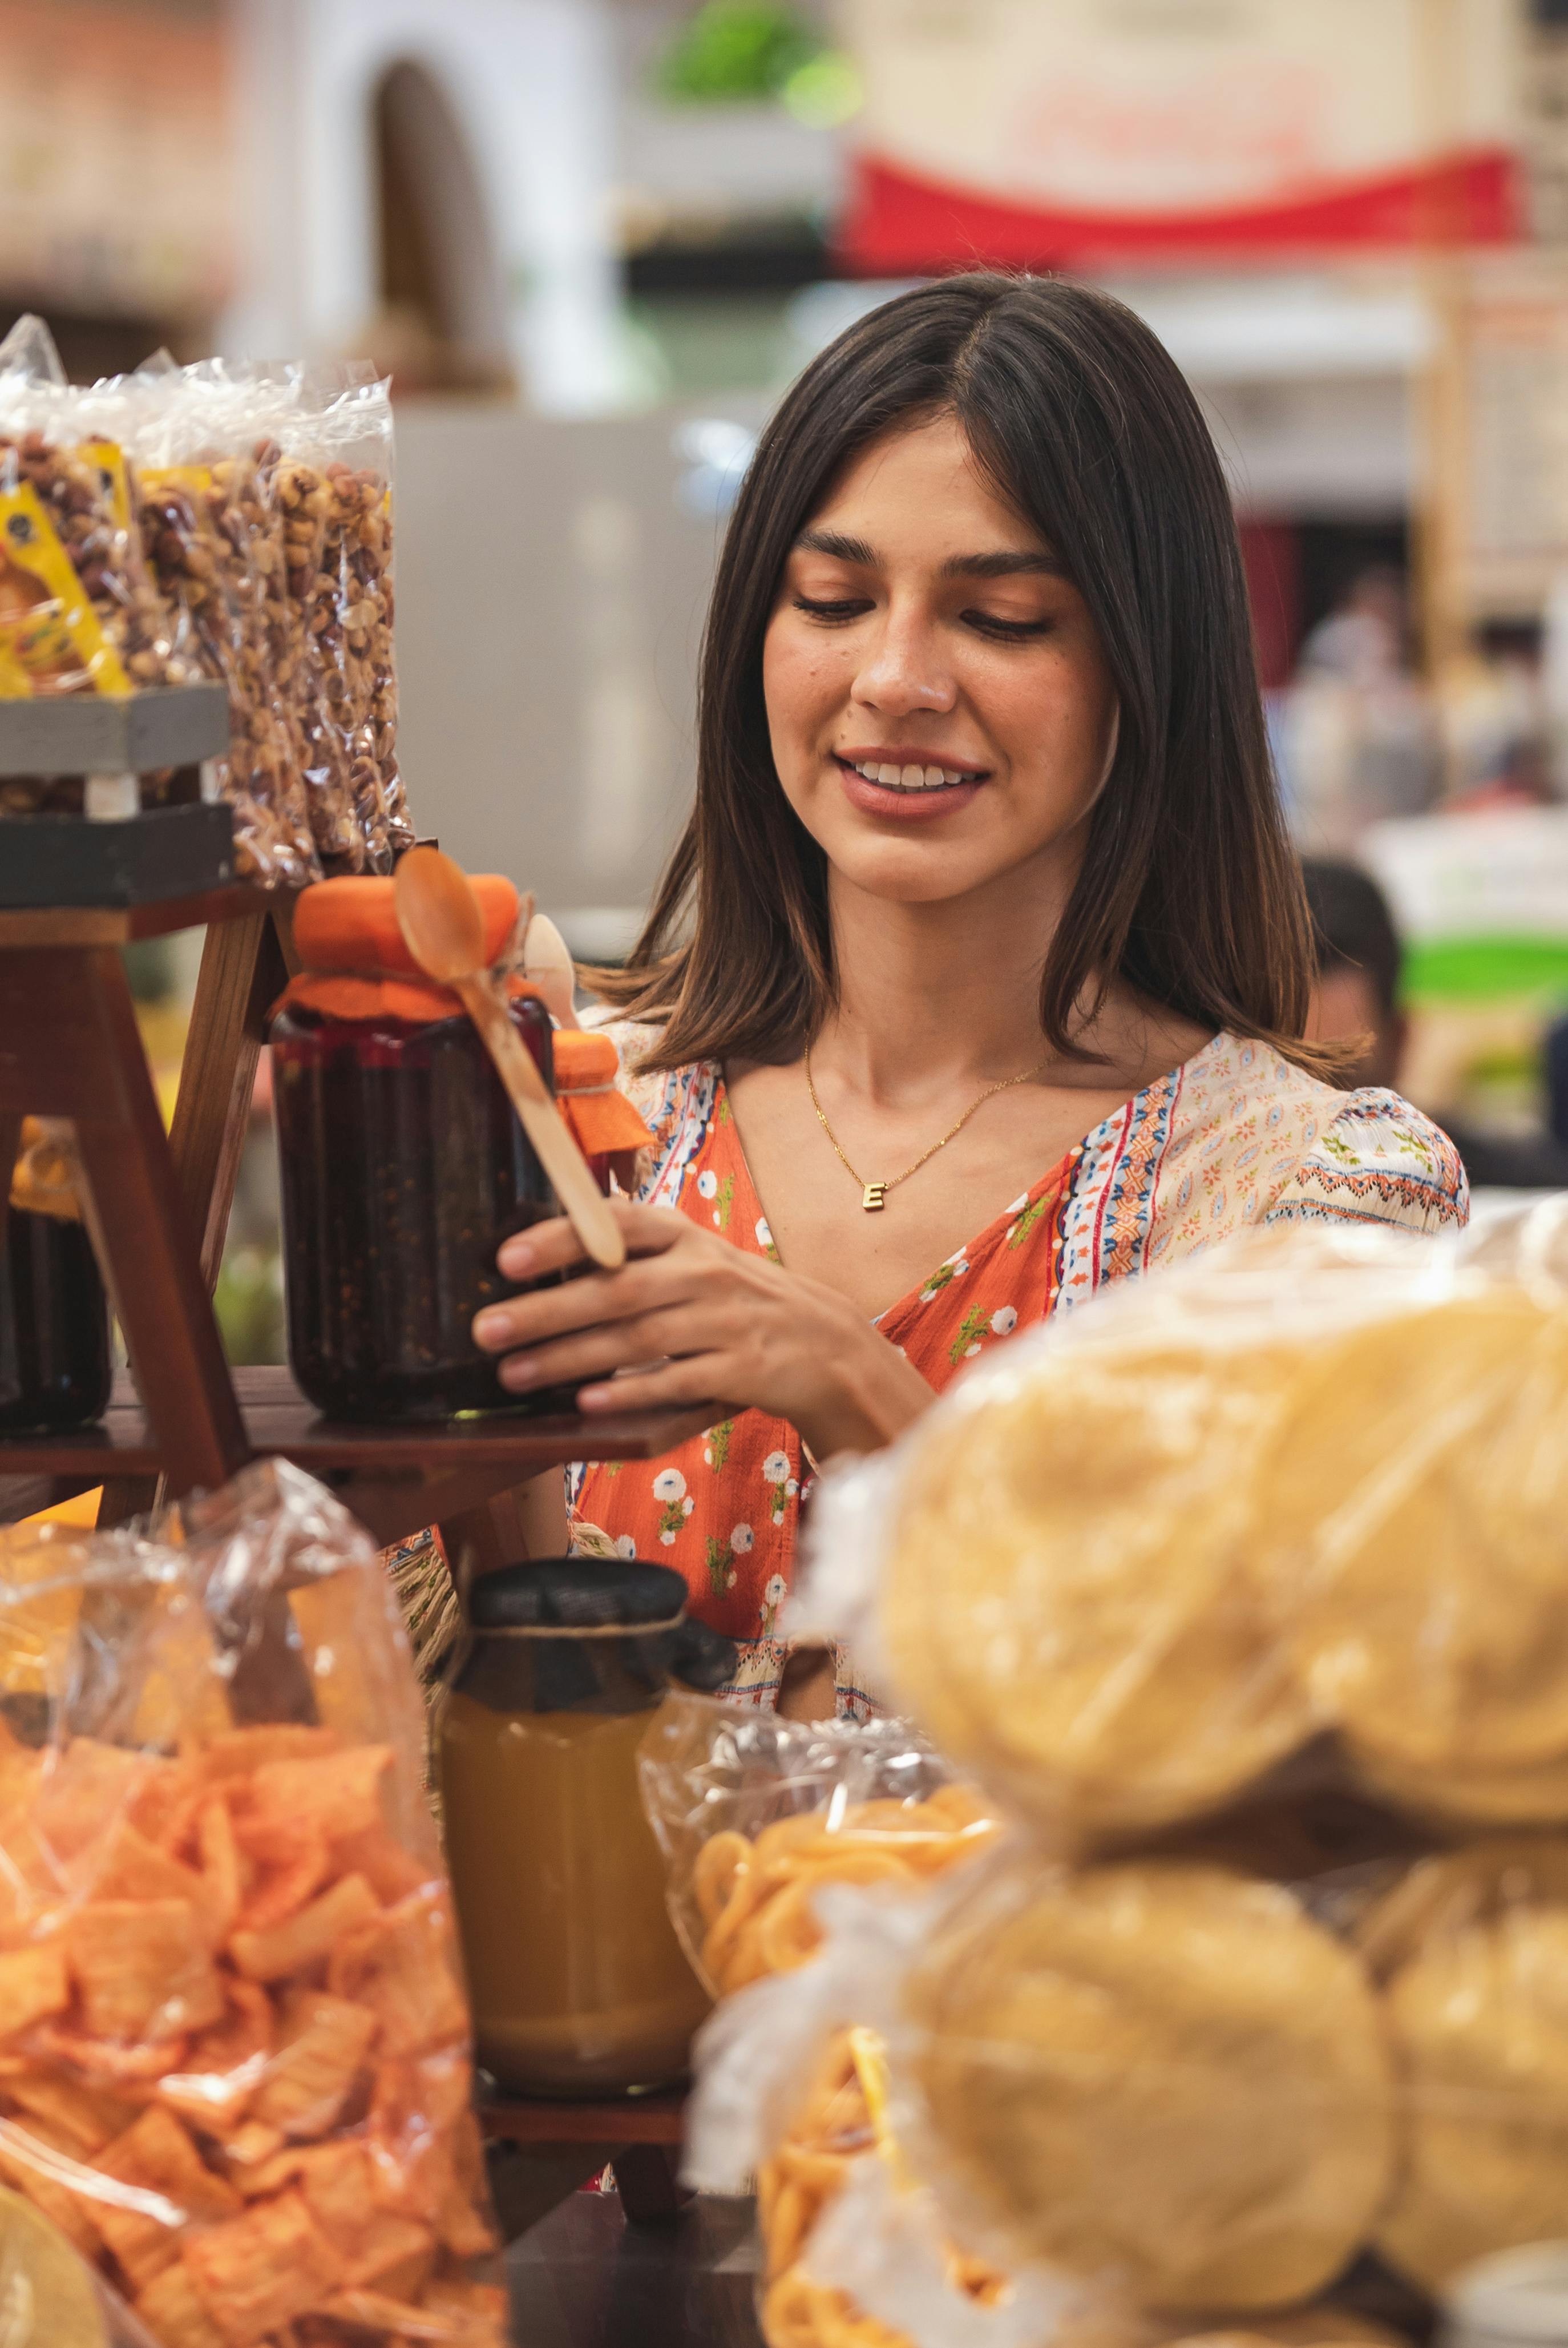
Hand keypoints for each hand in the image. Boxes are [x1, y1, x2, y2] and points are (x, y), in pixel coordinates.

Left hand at [471, 1202, 932, 1459]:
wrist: (822, 1344)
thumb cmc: (731, 1302)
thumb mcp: (689, 1262)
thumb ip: (629, 1260)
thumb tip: (531, 1271)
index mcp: (682, 1237)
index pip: (616, 1226)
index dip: (561, 1238)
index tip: (506, 1258)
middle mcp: (703, 1271)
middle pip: (615, 1289)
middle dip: (546, 1310)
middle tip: (486, 1329)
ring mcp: (725, 1320)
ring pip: (637, 1338)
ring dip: (570, 1358)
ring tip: (514, 1373)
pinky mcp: (742, 1368)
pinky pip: (676, 1381)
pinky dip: (631, 1392)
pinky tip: (588, 1404)